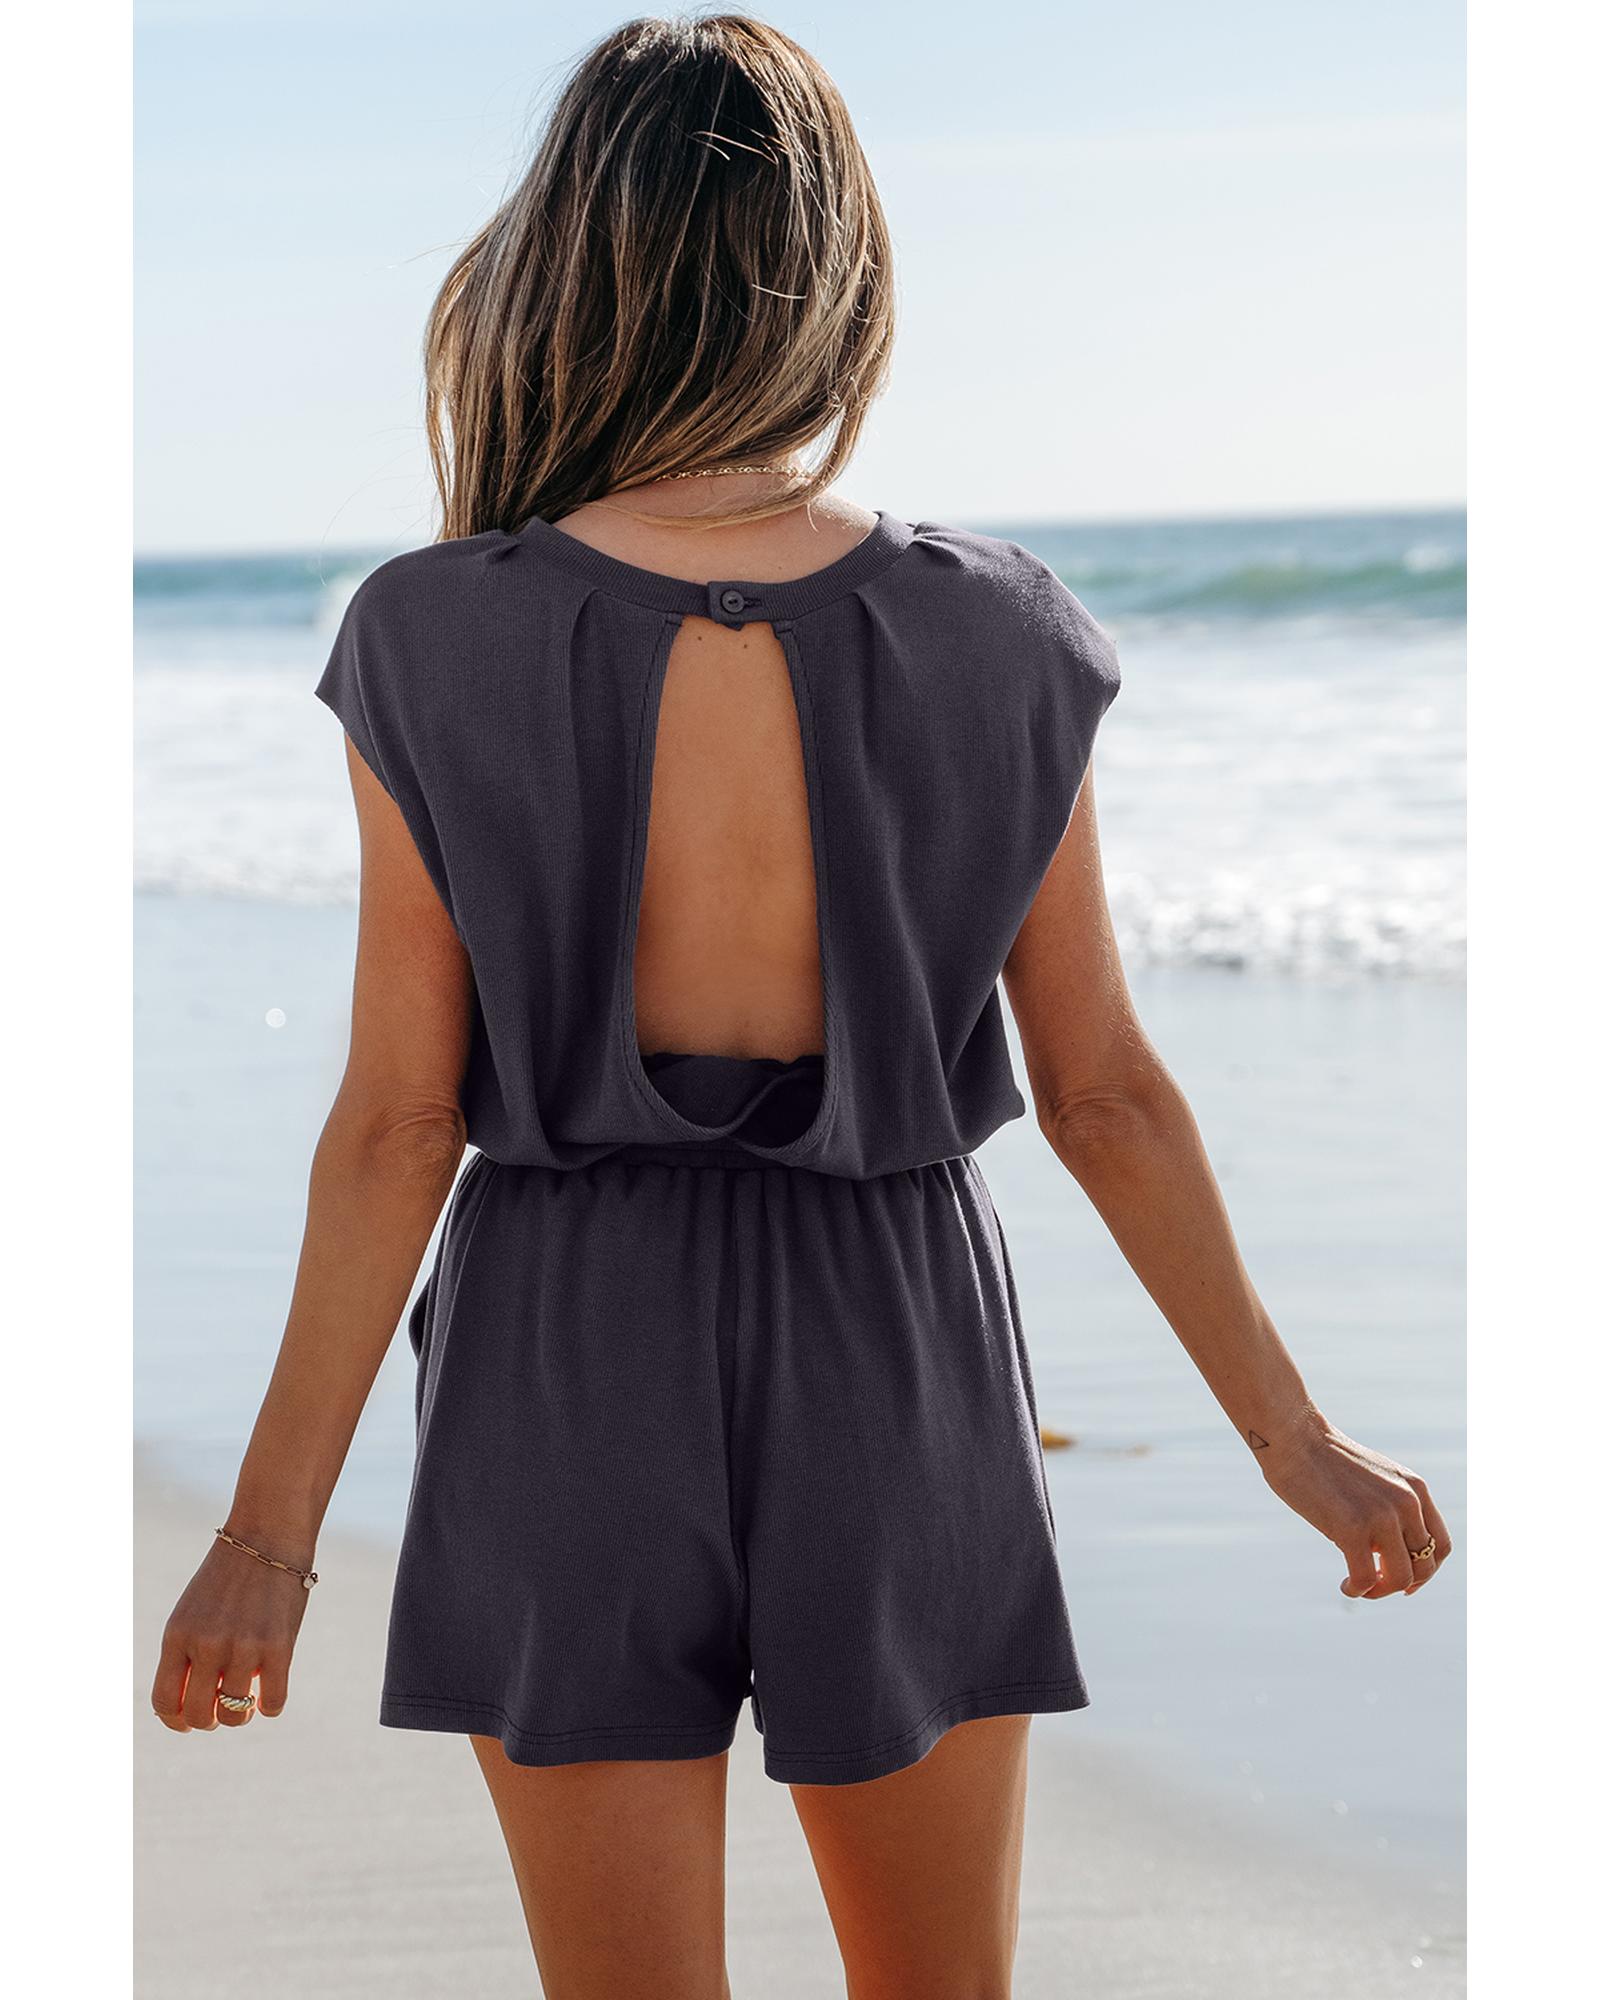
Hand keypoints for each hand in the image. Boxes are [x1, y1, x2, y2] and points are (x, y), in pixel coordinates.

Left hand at [151, 1529, 312, 1731]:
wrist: (268, 1534)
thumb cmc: (229, 1576)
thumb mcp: (193, 1612)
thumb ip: (186, 1654)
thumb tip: (191, 1703)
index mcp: (177, 1635)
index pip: (164, 1702)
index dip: (175, 1721)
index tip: (187, 1720)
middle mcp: (206, 1643)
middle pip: (197, 1714)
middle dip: (208, 1721)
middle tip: (220, 1711)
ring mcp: (243, 1646)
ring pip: (234, 1713)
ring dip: (240, 1715)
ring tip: (247, 1701)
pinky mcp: (279, 1645)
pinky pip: (272, 1701)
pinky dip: (269, 1706)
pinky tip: (270, 1695)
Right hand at [1256, 1413, 1452, 1598]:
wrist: (1293, 1436)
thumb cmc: (1323, 1459)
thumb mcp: (1374, 1480)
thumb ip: (1388, 1509)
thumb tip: (1381, 1552)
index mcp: (1415, 1489)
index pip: (1441, 1545)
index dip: (1426, 1571)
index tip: (1405, 1582)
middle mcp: (1407, 1502)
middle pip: (1425, 1566)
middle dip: (1402, 1584)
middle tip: (1376, 1586)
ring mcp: (1382, 1515)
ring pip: (1401, 1578)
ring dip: (1381, 1591)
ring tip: (1358, 1587)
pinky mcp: (1353, 1528)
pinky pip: (1367, 1578)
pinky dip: (1358, 1590)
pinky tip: (1345, 1586)